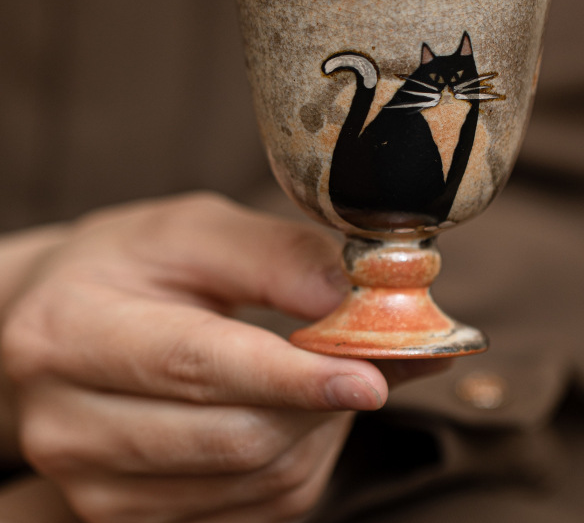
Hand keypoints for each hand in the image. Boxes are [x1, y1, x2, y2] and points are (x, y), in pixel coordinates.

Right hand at [0, 193, 444, 521]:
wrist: (61, 321)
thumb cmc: (129, 265)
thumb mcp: (192, 230)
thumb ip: (272, 255)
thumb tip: (348, 295)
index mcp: (68, 333)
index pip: (196, 366)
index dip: (291, 375)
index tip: (371, 376)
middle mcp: (66, 425)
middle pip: (231, 436)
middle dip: (321, 401)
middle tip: (380, 359)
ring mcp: (92, 486)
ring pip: (252, 482)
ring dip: (318, 429)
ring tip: (329, 373)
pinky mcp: (131, 517)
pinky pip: (250, 511)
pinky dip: (298, 460)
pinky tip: (299, 410)